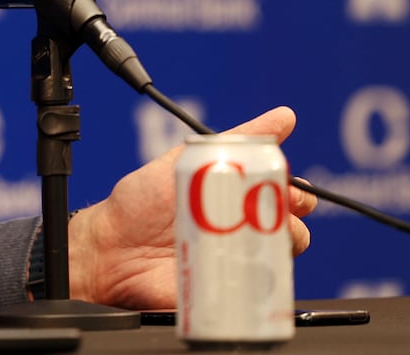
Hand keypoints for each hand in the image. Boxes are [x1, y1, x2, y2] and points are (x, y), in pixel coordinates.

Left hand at [67, 106, 315, 308]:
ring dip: (279, 249)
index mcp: (235, 199)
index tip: (296, 194)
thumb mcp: (189, 160)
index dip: (298, 196)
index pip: (285, 198)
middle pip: (292, 231)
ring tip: (257, 238)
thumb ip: (236, 138)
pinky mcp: (227, 291)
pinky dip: (263, 283)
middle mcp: (240, 231)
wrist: (111, 249)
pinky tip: (248, 267)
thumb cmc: (142, 203)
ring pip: (279, 260)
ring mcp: (235, 262)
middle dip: (294, 223)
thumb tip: (283, 116)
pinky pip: (260, 293)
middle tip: (280, 216)